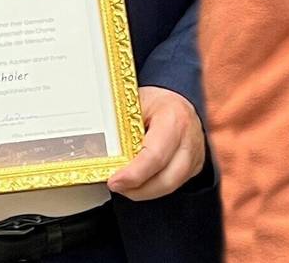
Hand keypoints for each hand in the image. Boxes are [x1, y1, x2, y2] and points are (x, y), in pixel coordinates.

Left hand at [107, 85, 205, 199]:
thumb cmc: (155, 102)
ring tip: (127, 185)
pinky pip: (176, 185)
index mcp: (174, 118)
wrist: (176, 97)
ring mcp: (196, 152)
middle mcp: (190, 137)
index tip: (113, 181)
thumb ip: (119, 128)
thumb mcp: (134, 106)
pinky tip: (142, 180)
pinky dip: (155, 187)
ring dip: (145, 192)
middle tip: (116, 185)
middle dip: (137, 190)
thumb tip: (92, 150)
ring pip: (172, 186)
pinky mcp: (196, 164)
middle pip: (167, 178)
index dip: (133, 174)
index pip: (155, 155)